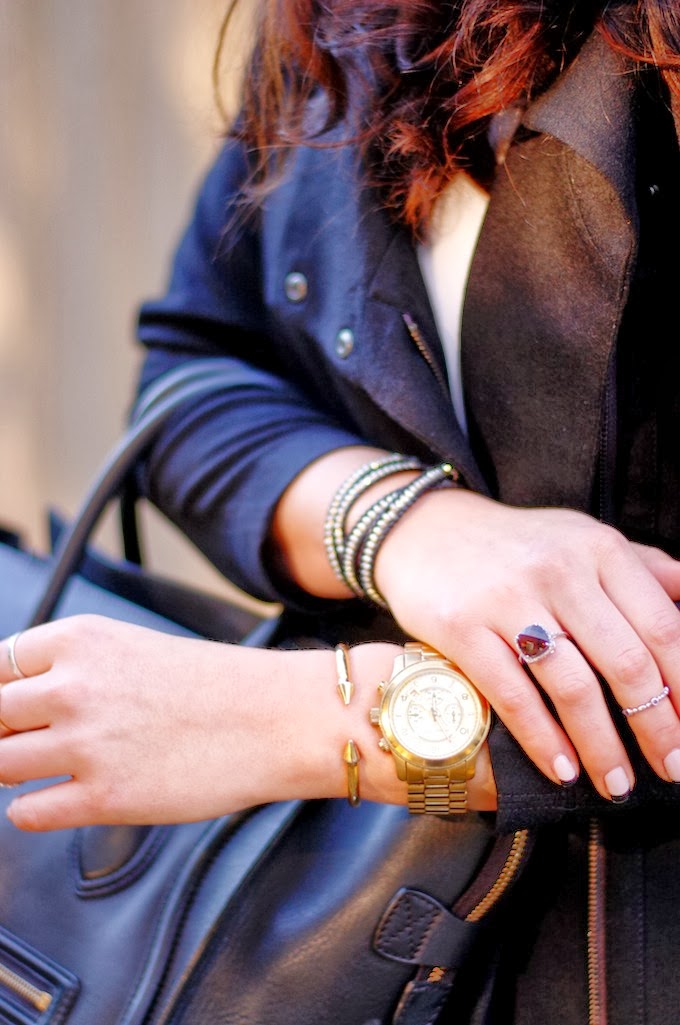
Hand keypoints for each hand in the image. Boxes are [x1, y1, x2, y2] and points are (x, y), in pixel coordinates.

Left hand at [0, 618, 496, 829]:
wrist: (279, 718)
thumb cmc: (217, 685)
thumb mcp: (134, 651)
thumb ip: (75, 670)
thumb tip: (21, 705)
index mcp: (80, 639)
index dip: (1, 694)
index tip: (13, 712)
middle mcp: (72, 686)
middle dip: (3, 733)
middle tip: (27, 743)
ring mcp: (84, 744)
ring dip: (14, 769)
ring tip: (50, 768)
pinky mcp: (102, 798)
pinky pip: (25, 812)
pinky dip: (33, 809)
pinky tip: (65, 797)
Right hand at [375, 488, 679, 802]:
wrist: (425, 530)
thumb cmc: (517, 544)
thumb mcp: (584, 537)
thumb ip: (645, 568)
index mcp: (599, 549)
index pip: (663, 626)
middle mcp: (559, 571)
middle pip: (625, 662)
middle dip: (656, 727)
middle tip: (670, 767)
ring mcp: (508, 600)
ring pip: (573, 686)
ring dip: (603, 747)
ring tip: (617, 784)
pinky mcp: (462, 628)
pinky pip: (512, 695)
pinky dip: (543, 740)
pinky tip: (563, 769)